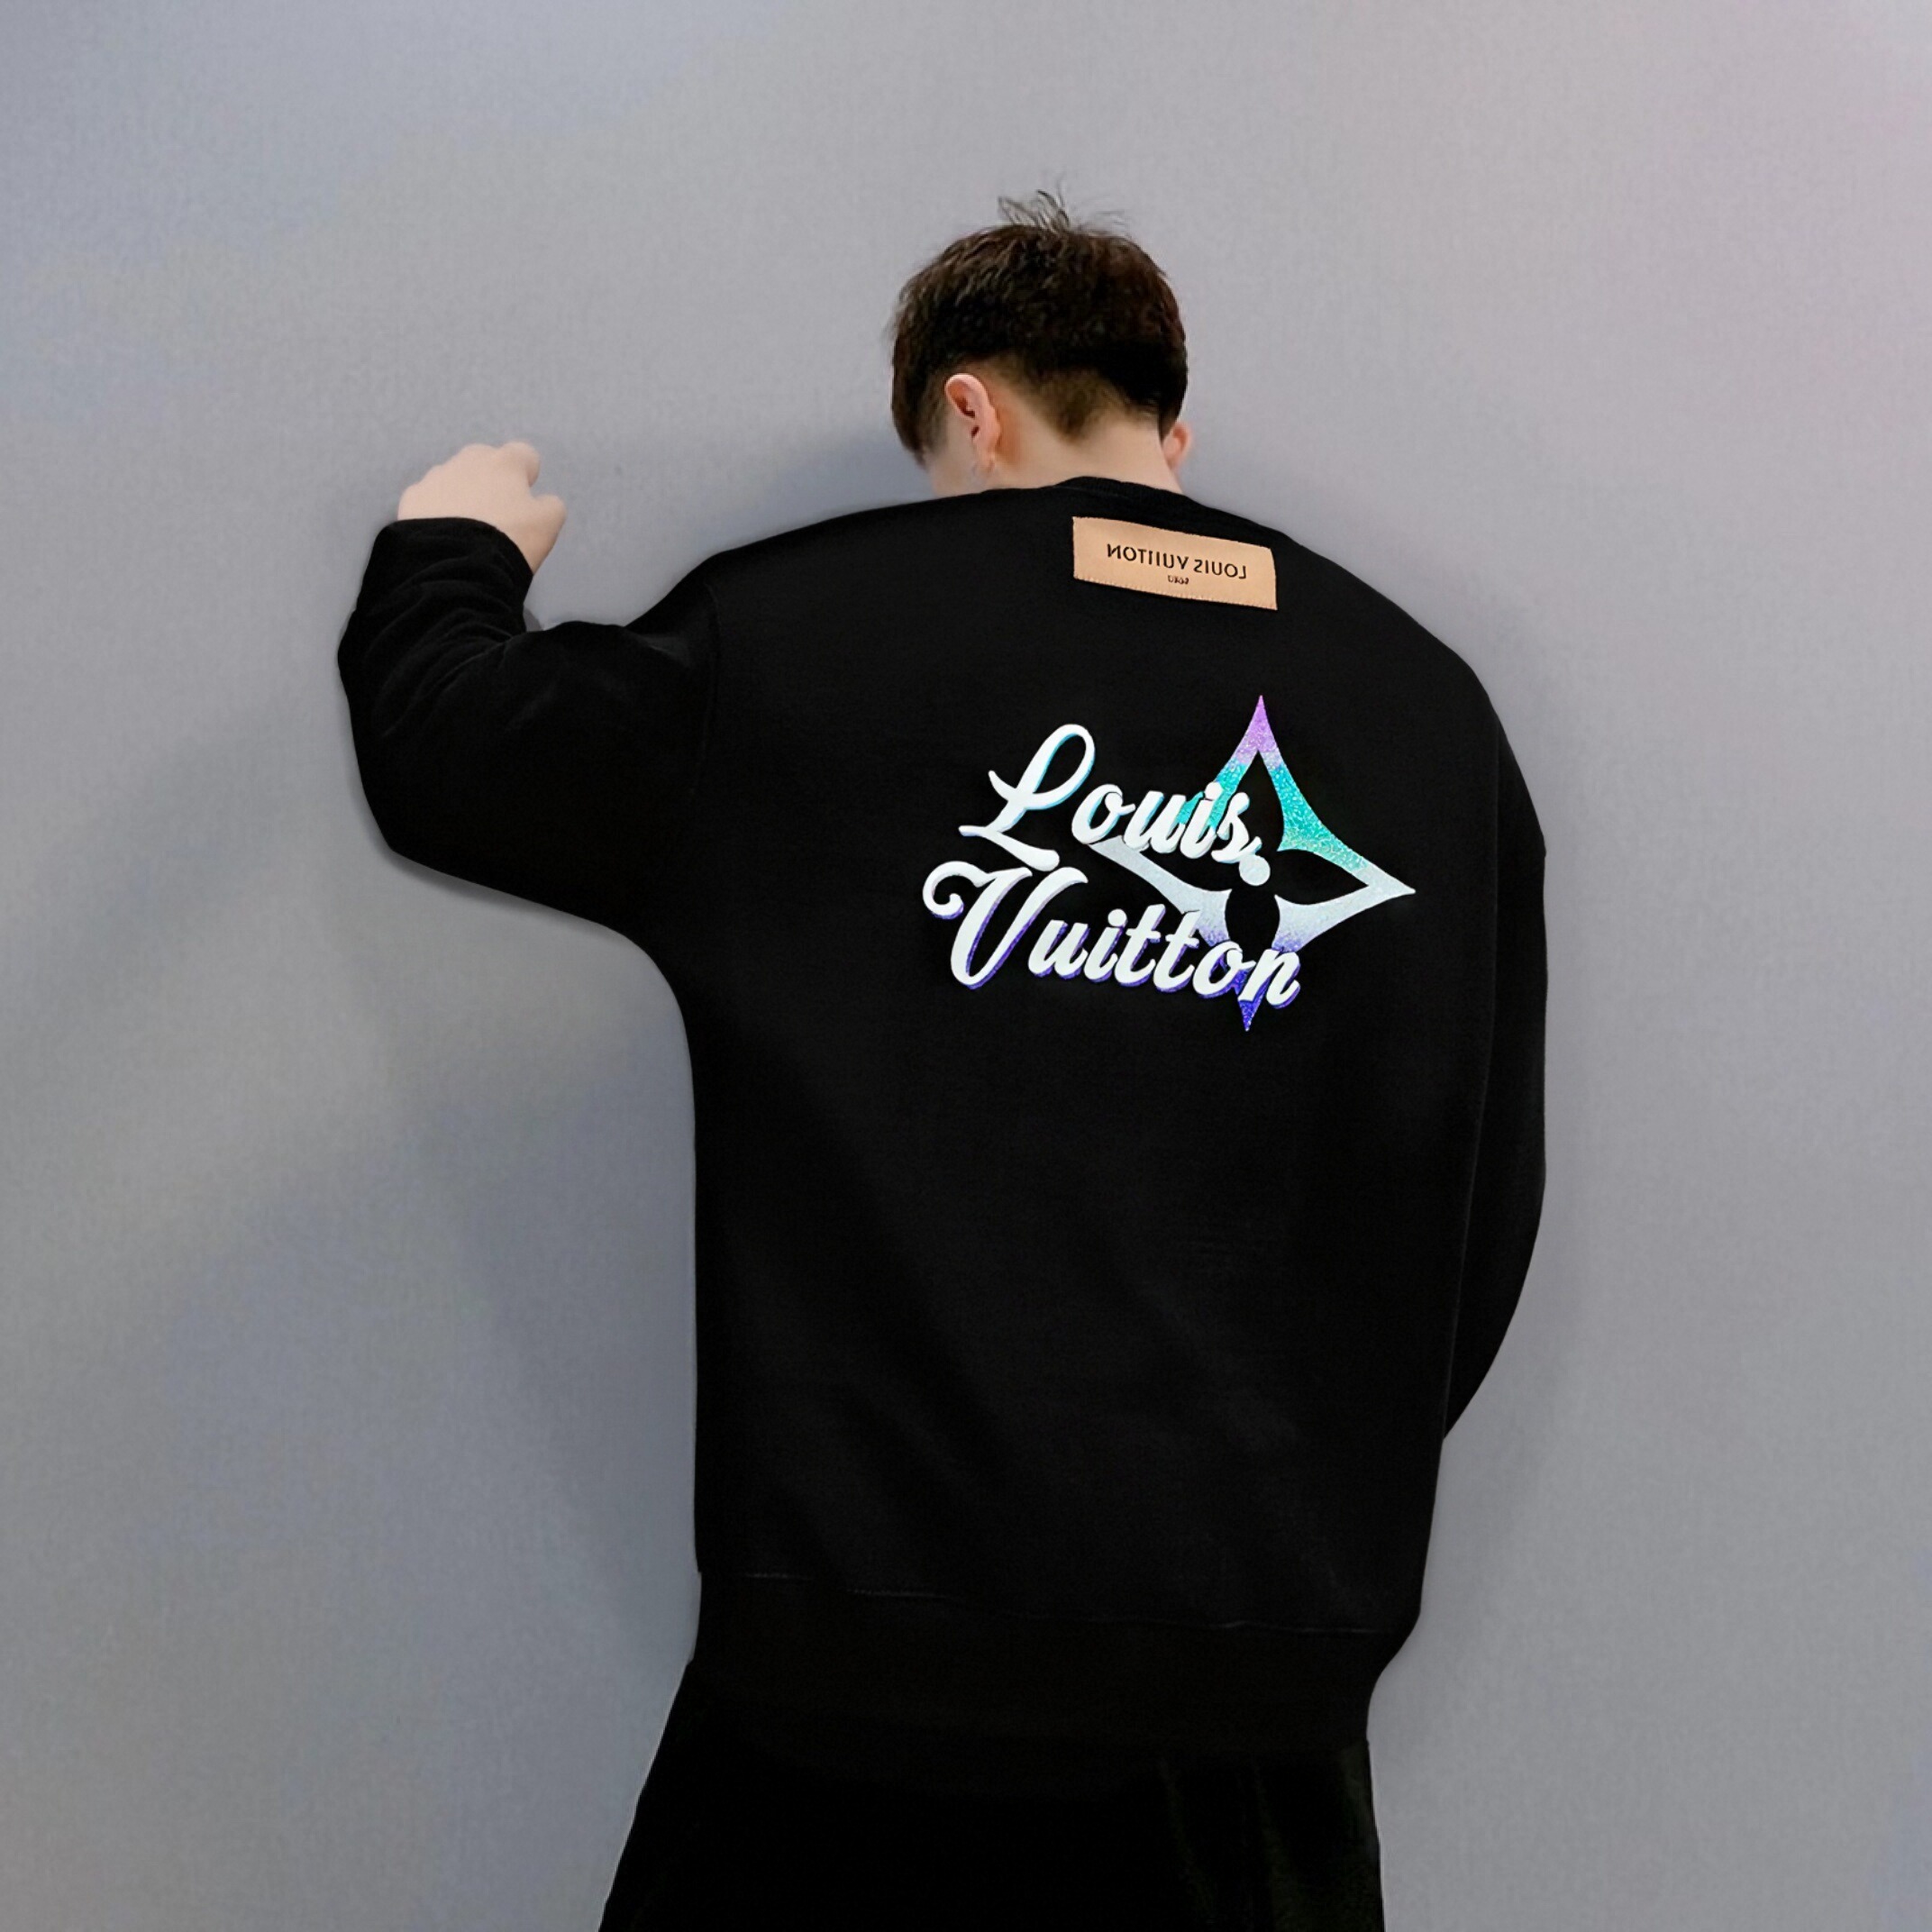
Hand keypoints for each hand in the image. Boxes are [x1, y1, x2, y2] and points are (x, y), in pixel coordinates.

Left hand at [396, 440, 566, 574]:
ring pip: (454, 479)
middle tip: (496, 515)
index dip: (527, 476)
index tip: (525, 499)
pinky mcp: (412, 498)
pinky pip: (428, 499)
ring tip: (466, 530)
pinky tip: (443, 535)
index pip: (524, 455)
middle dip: (491, 480)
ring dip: (462, 495)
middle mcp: (468, 460)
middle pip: (484, 461)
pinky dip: (436, 512)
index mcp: (505, 462)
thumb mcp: (547, 526)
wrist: (455, 564)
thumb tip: (542, 502)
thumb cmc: (508, 540)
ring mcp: (435, 477)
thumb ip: (550, 506)